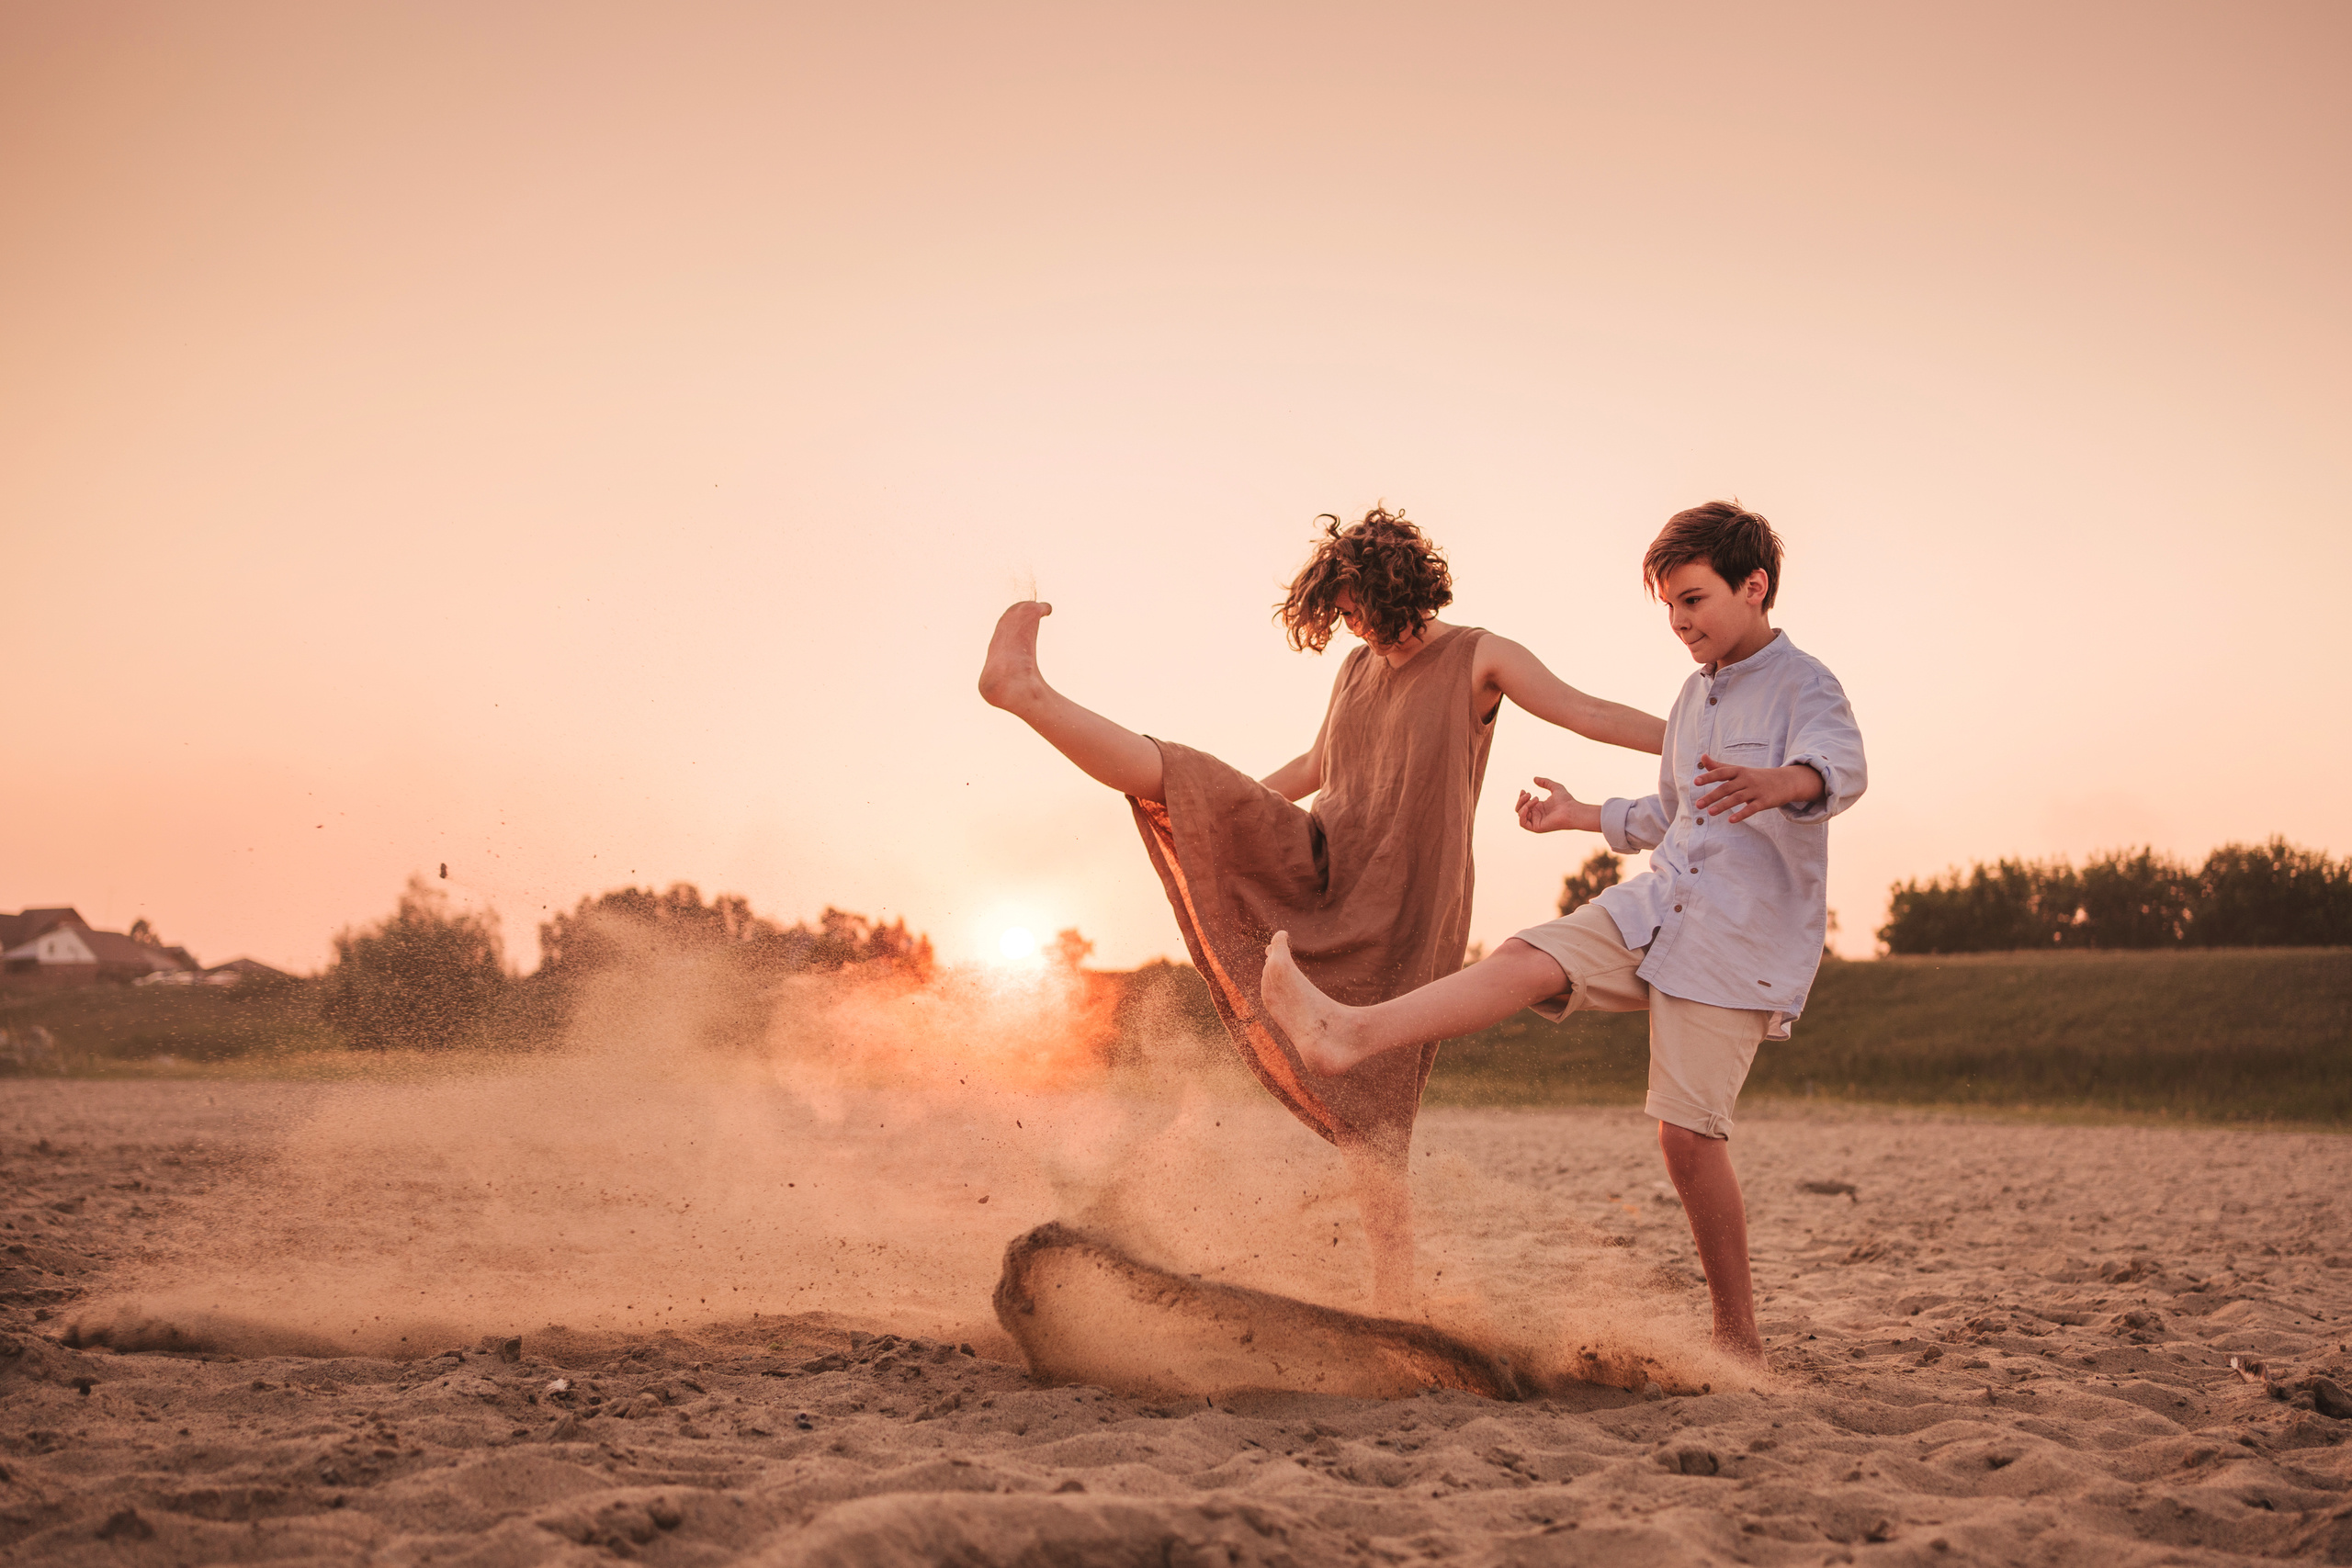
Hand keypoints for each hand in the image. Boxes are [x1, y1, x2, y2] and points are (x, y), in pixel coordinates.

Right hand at [1515, 777, 1601, 833]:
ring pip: (1520, 814)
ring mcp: (1536, 822)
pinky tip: (1527, 807)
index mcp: (1539, 807)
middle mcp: (1537, 815)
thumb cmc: (1566, 800)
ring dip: (1523, 805)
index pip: (1524, 803)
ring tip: (1535, 799)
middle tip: (1529, 794)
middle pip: (1519, 809)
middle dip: (1521, 800)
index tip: (1524, 790)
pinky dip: (1522, 815)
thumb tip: (1534, 778)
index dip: (1521, 797)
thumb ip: (1545, 782)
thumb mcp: (1555, 787)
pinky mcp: (1537, 827)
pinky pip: (1523, 823)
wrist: (1572, 810)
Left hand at [1693, 755, 1823, 822]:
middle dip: (1712, 796)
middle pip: (1727, 787)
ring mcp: (1756, 790)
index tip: (1696, 781)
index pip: (1721, 772)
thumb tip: (1702, 757)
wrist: (1785, 781)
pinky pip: (1751, 808)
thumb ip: (1719, 766)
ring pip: (1737, 798)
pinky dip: (1741, 814)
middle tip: (1698, 804)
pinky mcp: (1765, 801)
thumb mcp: (1739, 770)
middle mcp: (1747, 779)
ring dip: (1723, 805)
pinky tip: (1731, 820)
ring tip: (1710, 812)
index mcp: (1739, 771)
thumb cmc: (1756, 776)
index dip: (1709, 776)